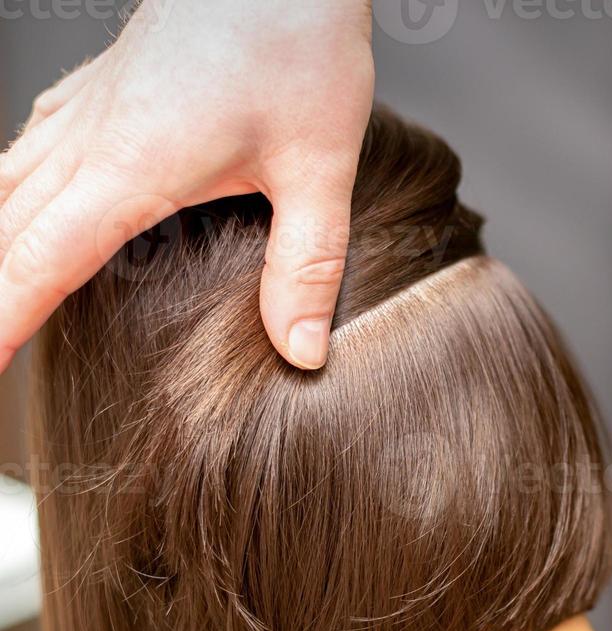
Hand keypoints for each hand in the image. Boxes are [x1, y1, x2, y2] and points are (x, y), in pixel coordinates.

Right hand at [0, 0, 373, 371]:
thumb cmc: (297, 37)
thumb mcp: (319, 165)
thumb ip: (307, 265)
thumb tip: (300, 351)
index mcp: (132, 166)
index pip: (42, 262)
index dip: (4, 322)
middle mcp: (93, 138)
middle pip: (8, 233)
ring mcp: (90, 110)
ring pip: (8, 189)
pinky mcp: (103, 93)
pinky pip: (32, 151)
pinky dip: (11, 195)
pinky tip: (20, 208)